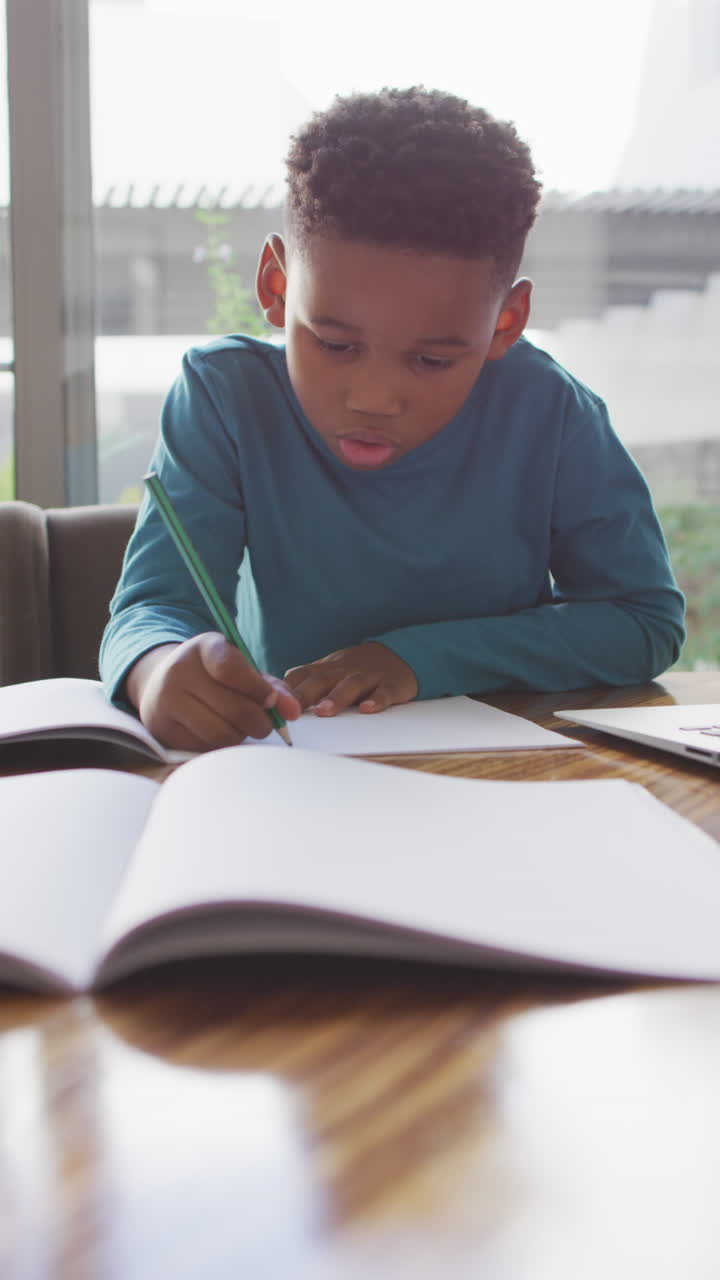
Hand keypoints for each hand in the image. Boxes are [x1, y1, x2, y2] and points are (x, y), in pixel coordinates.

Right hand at [126, 633, 301, 750]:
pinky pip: (205, 748)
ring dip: (241, 736)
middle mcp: (178, 671)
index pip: (231, 669)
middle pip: (233, 709)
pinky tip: (219, 732)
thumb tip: (293, 711)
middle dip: (260, 722)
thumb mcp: (240, 669)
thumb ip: (271, 686)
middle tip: (266, 723)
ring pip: (220, 733)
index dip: (259, 690)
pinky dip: (221, 746)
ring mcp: (165, 701)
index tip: (273, 701)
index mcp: (203, 647)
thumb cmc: (214, 676)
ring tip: (241, 727)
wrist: (162, 683)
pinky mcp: (162, 729)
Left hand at [284, 642, 417, 715]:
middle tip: (292, 711)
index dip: (286, 690)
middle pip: (321, 680)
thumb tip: (272, 703)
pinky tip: (368, 709)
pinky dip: (377, 700)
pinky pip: (384, 692)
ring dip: (337, 697)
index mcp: (325, 669)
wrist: (398, 655)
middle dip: (305, 694)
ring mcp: (369, 676)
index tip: (271, 704)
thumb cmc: (353, 671)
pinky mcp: (392, 684)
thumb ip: (302, 685)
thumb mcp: (327, 673)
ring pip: (351, 684)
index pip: (300, 676)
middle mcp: (344, 670)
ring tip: (324, 711)